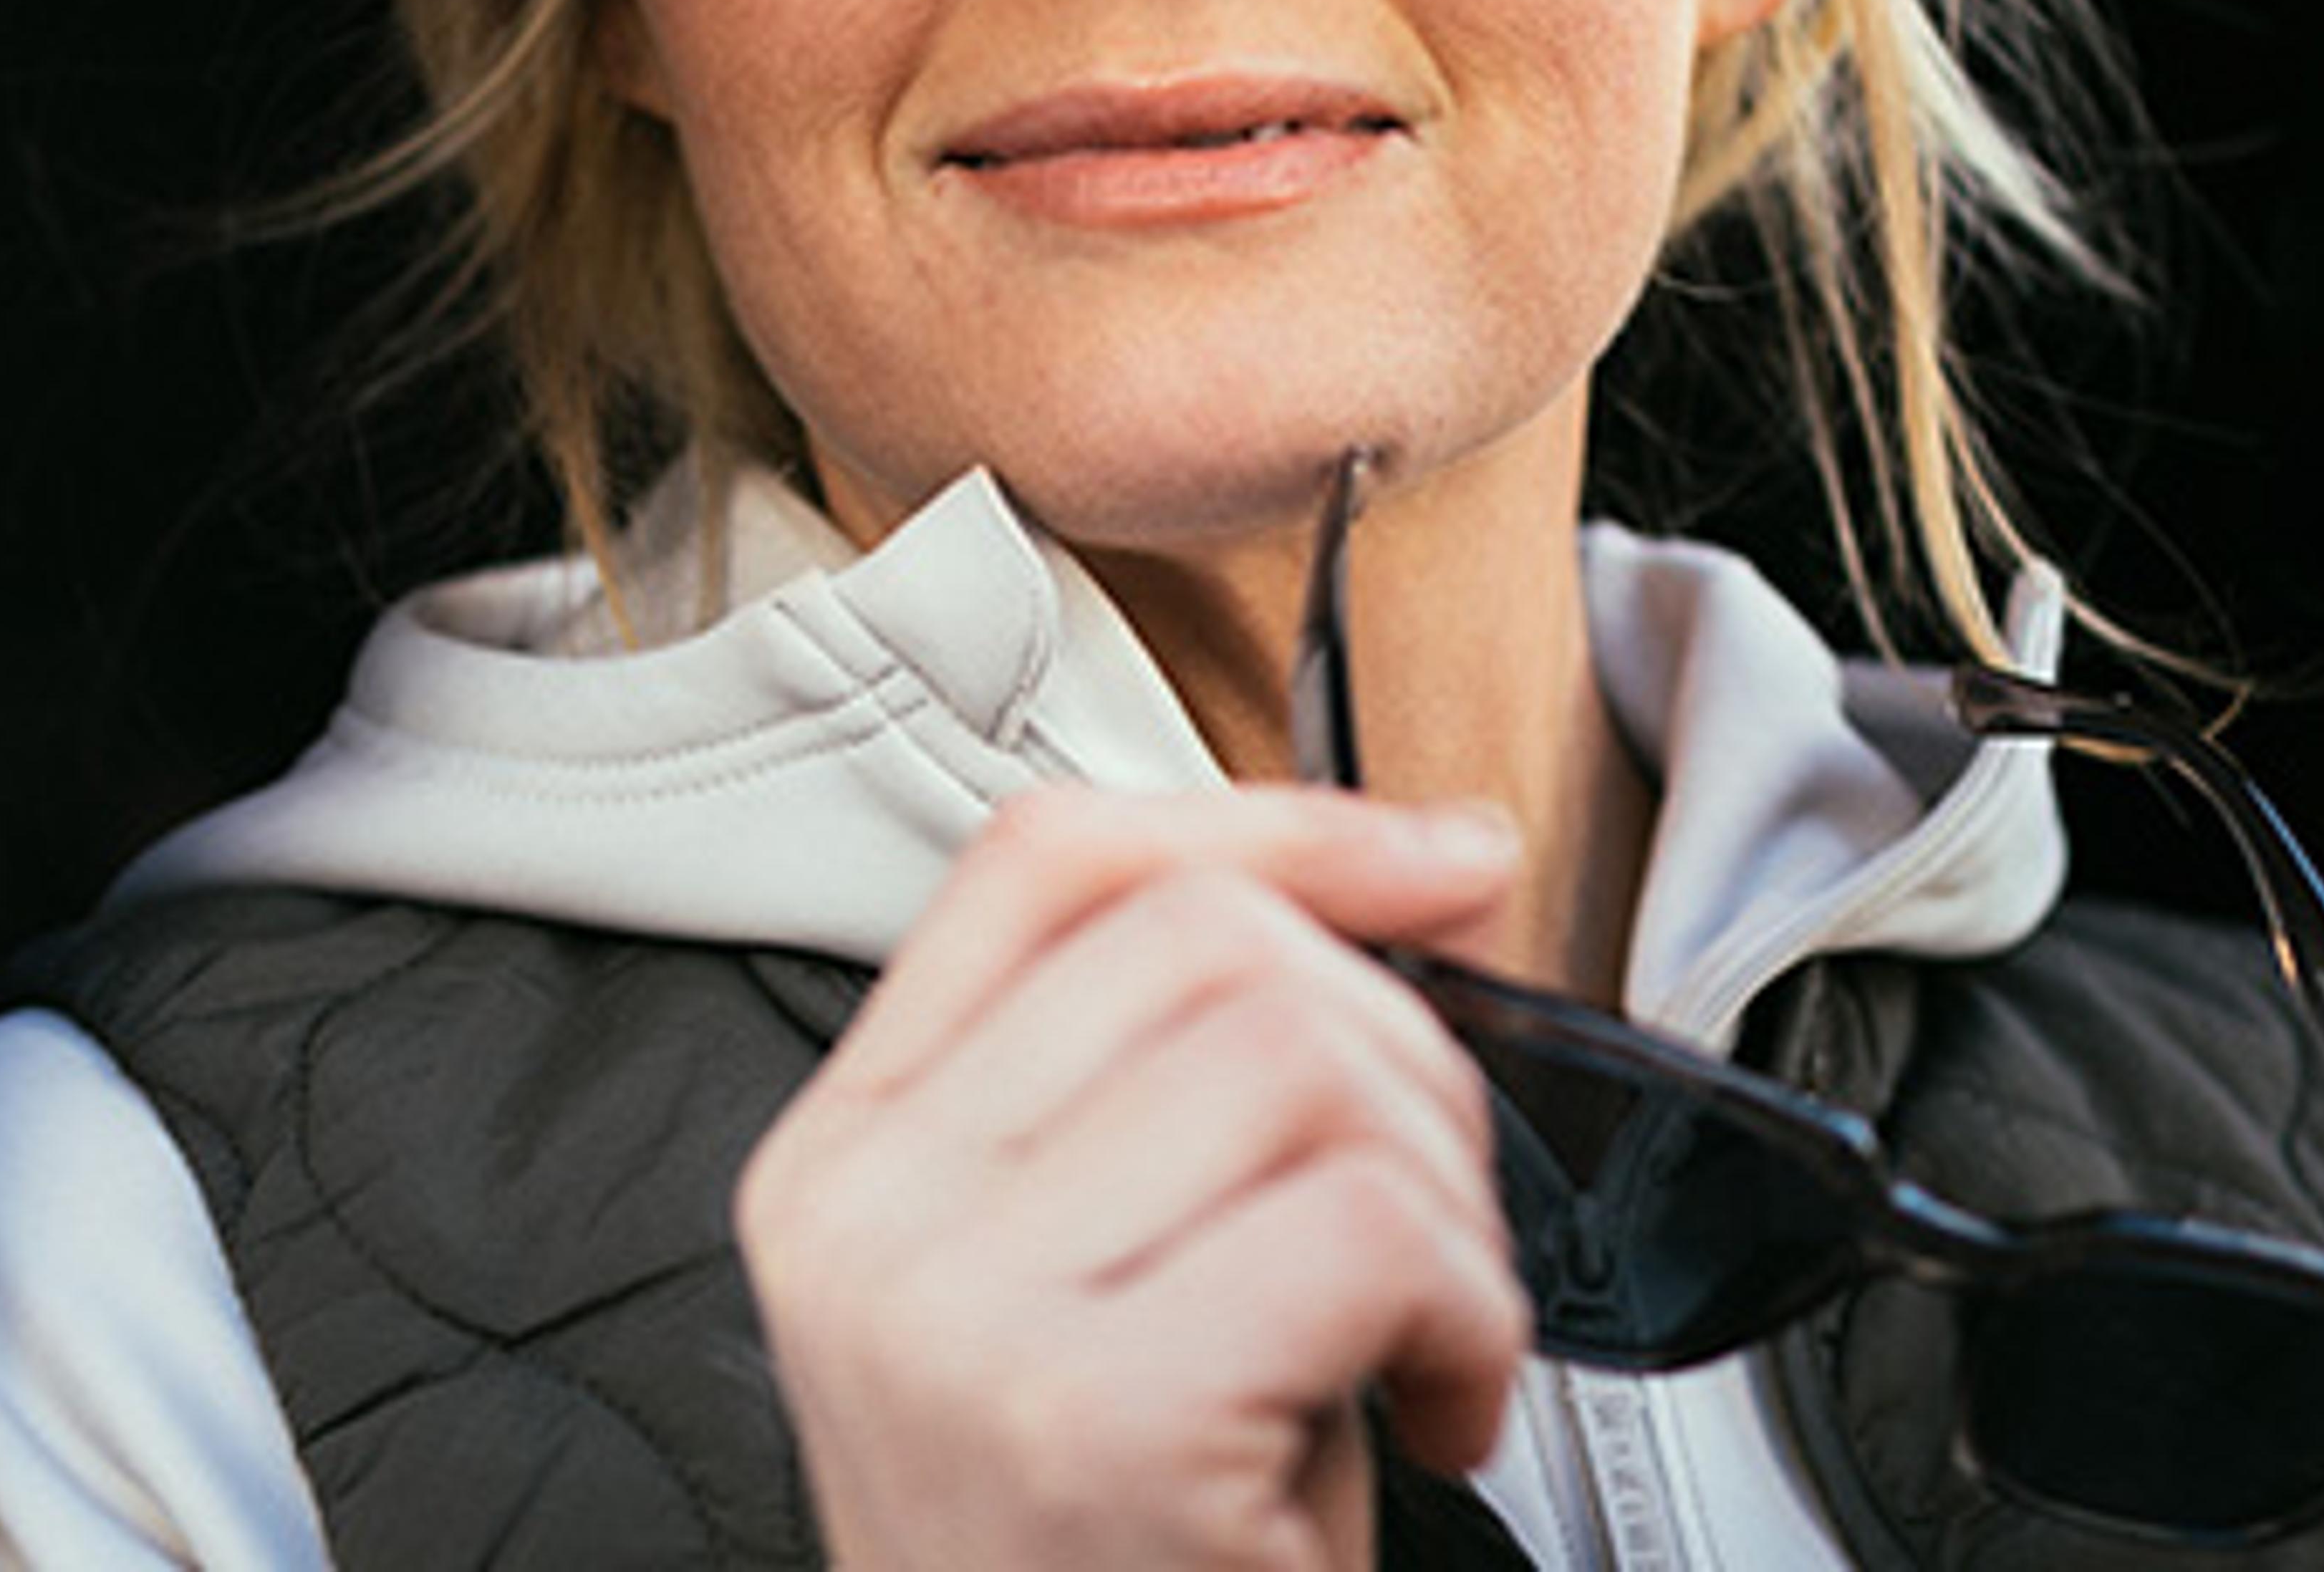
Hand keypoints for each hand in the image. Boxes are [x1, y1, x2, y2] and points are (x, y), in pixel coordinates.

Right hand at [735, 784, 1531, 1570]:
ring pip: (1299, 1056)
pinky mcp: (1085, 1424)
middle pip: (1207, 938)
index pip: (1053, 861)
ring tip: (1421, 1327)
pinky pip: (1367, 1226)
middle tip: (1426, 1216)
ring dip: (1443, 1191)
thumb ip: (1178, 1072)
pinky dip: (1471, 1314)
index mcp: (853, 1155)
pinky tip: (1437, 1409)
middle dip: (1400, 1046)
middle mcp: (869, 1218)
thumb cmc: (1123, 1553)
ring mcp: (954, 1318)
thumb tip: (1416, 868)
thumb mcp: (1102, 1276)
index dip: (1272, 825)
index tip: (1431, 862)